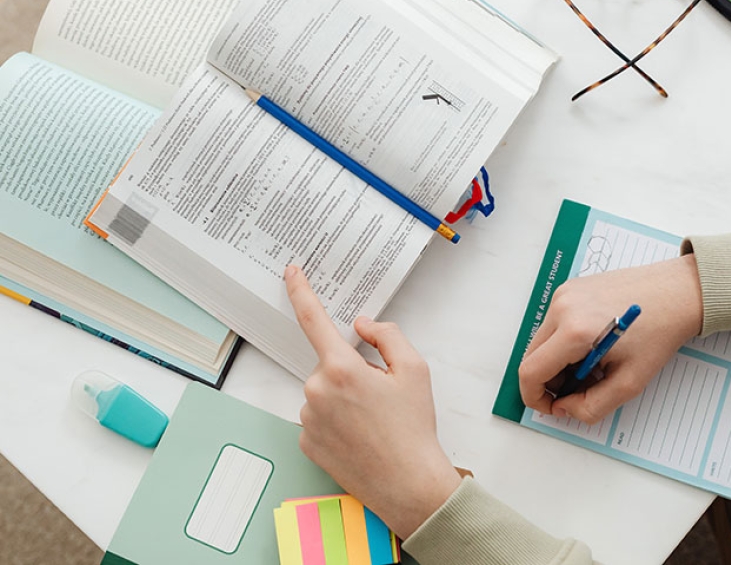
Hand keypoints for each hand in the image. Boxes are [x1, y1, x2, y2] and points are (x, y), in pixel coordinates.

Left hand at [284, 265, 461, 539]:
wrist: (409, 484)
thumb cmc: (414, 427)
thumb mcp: (415, 369)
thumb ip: (386, 335)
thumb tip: (361, 325)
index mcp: (341, 368)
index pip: (313, 319)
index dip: (300, 291)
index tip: (291, 272)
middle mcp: (316, 391)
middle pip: (329, 364)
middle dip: (351, 370)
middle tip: (380, 395)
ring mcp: (307, 419)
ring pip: (322, 391)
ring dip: (342, 396)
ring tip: (373, 421)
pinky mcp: (305, 442)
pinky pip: (317, 417)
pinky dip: (334, 419)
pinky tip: (358, 435)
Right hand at [518, 254, 702, 423]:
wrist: (676, 292)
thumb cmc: (659, 332)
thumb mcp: (629, 382)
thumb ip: (592, 406)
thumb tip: (565, 408)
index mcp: (574, 331)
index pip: (531, 371)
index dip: (535, 397)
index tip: (552, 407)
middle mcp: (562, 308)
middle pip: (532, 356)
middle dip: (549, 381)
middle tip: (579, 389)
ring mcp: (563, 295)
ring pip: (541, 341)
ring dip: (558, 361)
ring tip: (592, 366)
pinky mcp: (569, 289)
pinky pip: (553, 324)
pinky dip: (564, 342)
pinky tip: (592, 346)